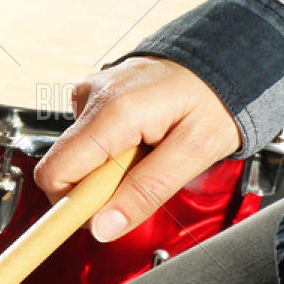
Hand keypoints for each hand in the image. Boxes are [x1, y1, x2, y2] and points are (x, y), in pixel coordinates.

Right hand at [34, 56, 240, 241]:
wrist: (229, 55)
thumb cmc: (220, 96)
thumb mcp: (196, 152)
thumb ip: (146, 192)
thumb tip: (102, 227)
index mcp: (114, 111)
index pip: (55, 173)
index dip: (71, 204)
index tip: (98, 218)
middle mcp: (93, 96)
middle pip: (63, 167)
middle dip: (96, 187)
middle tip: (140, 178)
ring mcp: (91, 93)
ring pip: (77, 156)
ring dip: (107, 169)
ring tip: (147, 153)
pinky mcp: (94, 95)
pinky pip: (87, 140)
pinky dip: (110, 151)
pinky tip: (140, 139)